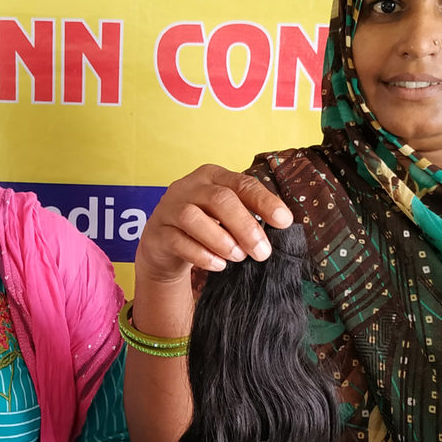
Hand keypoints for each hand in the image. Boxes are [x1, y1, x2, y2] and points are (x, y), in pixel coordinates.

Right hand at [135, 164, 292, 285]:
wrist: (163, 245)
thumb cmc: (203, 226)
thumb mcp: (226, 215)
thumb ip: (247, 215)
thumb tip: (279, 227)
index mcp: (213, 176)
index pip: (242, 184)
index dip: (265, 202)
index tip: (284, 222)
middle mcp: (189, 187)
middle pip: (219, 199)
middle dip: (245, 226)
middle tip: (262, 252)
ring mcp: (170, 208)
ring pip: (194, 218)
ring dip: (221, 240)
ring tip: (238, 257)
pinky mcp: (157, 233)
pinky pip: (178, 241)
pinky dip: (202, 255)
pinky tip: (218, 265)